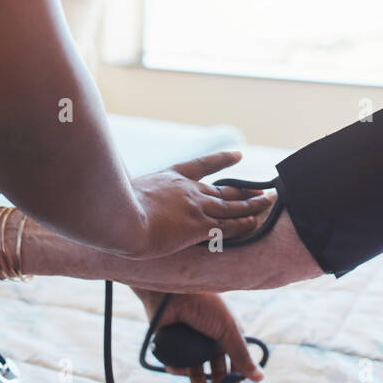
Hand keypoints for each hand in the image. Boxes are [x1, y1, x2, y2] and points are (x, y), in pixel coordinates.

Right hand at [128, 151, 275, 259]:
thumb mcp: (123, 191)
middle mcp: (188, 190)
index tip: (238, 155)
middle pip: (223, 190)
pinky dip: (244, 223)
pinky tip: (255, 222)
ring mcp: (195, 208)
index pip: (201, 165)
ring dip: (252, 205)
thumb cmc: (115, 208)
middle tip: (263, 190)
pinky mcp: (199, 227)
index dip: (221, 160)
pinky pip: (228, 226)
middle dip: (245, 191)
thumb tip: (118, 193)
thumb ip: (131, 191)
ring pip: (231, 206)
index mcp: (170, 178)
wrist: (121, 219)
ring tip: (268, 203)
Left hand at [133, 288, 264, 382]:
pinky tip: (179, 368)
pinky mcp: (170, 342)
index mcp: (224, 330)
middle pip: (213, 364)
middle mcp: (207, 336)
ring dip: (196, 377)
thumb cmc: (205, 303)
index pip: (233, 356)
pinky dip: (177, 367)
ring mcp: (188, 339)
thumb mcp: (228, 329)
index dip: (235, 371)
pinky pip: (175, 361)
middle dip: (216, 378)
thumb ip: (242, 354)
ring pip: (194, 365)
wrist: (172, 292)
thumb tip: (259, 377)